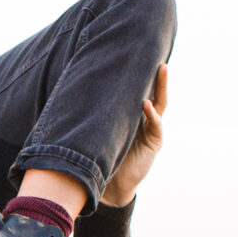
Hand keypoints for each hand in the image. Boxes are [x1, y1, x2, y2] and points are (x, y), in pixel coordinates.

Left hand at [101, 64, 167, 207]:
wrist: (111, 183)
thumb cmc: (102, 154)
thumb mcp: (99, 129)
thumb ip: (97, 112)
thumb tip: (76, 89)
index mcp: (130, 113)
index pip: (137, 88)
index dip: (139, 73)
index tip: (136, 54)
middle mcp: (143, 118)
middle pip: (153, 91)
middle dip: (156, 74)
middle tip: (157, 55)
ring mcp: (151, 129)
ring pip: (159, 103)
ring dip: (160, 86)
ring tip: (161, 69)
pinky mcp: (154, 142)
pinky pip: (155, 125)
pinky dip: (151, 115)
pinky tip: (146, 104)